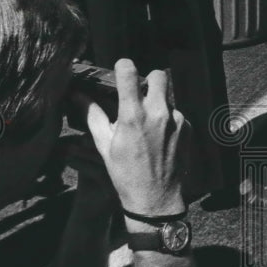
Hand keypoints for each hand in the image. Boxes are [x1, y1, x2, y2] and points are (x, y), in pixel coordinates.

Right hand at [85, 59, 185, 216]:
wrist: (156, 199)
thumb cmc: (125, 174)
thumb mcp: (104, 145)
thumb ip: (92, 115)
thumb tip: (78, 95)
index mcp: (133, 115)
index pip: (130, 72)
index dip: (123, 67)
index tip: (121, 71)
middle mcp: (158, 113)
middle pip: (159, 75)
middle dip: (148, 80)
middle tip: (138, 94)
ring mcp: (176, 120)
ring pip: (167, 97)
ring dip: (157, 103)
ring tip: (147, 125)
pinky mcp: (188, 128)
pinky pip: (176, 113)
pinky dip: (167, 119)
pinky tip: (159, 138)